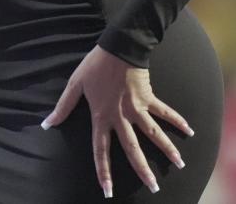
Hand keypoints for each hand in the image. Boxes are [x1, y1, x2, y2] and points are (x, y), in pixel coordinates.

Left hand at [42, 45, 193, 197]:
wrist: (118, 47)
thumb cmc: (95, 66)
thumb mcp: (75, 85)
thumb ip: (63, 107)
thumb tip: (47, 124)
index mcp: (101, 117)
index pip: (101, 151)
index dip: (103, 172)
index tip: (108, 191)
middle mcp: (121, 118)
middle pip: (133, 149)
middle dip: (143, 170)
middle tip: (153, 188)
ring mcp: (137, 108)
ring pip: (153, 134)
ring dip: (167, 149)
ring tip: (180, 165)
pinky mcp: (149, 97)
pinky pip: (164, 111)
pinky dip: (177, 120)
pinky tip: (189, 131)